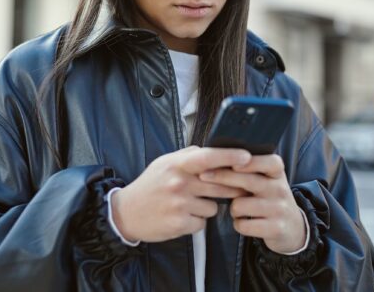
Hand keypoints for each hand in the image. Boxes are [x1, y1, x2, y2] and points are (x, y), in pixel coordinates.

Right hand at [111, 146, 250, 242]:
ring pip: (214, 206)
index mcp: (176, 165)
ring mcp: (179, 205)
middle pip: (220, 185)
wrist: (126, 212)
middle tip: (228, 189)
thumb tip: (212, 150)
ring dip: (207, 206)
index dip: (230, 156)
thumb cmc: (150, 186)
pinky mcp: (179, 224)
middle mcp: (179, 183)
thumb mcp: (164, 163)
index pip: (208, 157)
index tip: (247, 157)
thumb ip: (188, 156)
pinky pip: (203, 223)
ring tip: (189, 204)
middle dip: (228, 189)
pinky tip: (183, 217)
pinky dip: (197, 221)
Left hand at [199, 154, 305, 253]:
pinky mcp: (275, 228)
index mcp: (277, 173)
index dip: (251, 162)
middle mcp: (280, 189)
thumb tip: (216, 156)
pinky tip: (243, 222)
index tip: (232, 162)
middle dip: (222, 177)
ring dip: (233, 208)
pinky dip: (238, 224)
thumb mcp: (266, 180)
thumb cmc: (269, 198)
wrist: (292, 227)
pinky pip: (243, 225)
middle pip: (249, 181)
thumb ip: (249, 169)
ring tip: (239, 209)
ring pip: (241, 205)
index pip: (270, 162)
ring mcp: (279, 209)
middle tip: (203, 176)